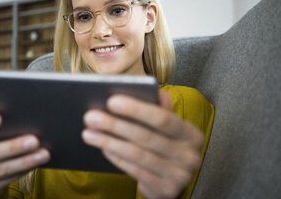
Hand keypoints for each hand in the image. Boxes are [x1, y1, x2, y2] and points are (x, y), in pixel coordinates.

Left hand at [82, 91, 203, 198]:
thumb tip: (157, 92)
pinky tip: (103, 147)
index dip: (136, 109)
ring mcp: (180, 176)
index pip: (163, 118)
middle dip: (115, 125)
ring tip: (88, 133)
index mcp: (191, 134)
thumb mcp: (168, 128)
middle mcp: (190, 155)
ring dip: (109, 142)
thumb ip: (161, 110)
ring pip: (137, 154)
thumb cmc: (166, 145)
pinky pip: (135, 171)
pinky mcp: (166, 190)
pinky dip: (116, 158)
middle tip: (90, 116)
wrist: (173, 181)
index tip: (111, 101)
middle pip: (146, 137)